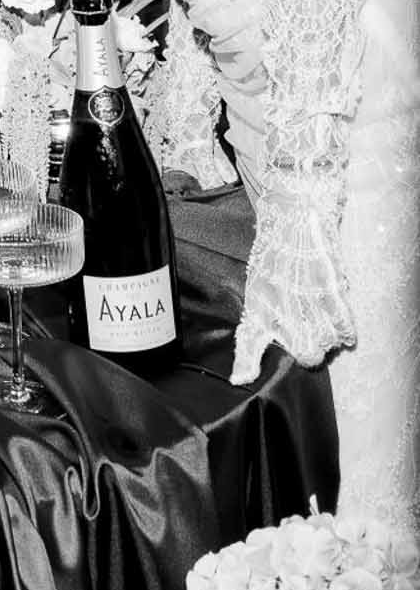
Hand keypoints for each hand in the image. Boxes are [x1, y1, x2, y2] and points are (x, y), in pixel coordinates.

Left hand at [231, 165, 353, 381]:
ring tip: (329, 326)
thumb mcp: (257, 285)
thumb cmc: (276, 251)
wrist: (293, 210)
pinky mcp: (328, 285)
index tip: (241, 378)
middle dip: (312, 353)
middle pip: (305, 355)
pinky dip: (347, 331)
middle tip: (313, 340)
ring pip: (327, 343)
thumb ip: (259, 323)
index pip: (247, 342)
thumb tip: (246, 368)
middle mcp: (279, 303)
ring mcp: (305, 296)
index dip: (244, 365)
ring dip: (331, 340)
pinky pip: (343, 324)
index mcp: (258, 302)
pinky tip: (347, 332)